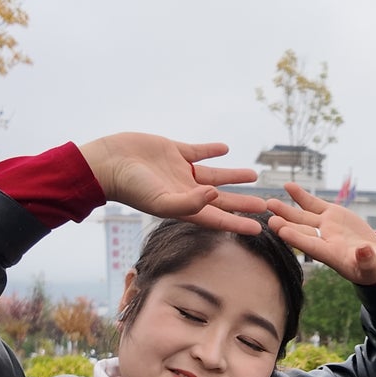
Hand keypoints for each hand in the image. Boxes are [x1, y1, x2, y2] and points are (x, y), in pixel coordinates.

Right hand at [77, 133, 267, 235]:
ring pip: (214, 175)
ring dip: (233, 176)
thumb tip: (215, 196)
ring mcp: (179, 170)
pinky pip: (197, 151)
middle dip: (242, 202)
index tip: (259, 227)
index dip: (238, 223)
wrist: (109, 163)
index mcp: (184, 207)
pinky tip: (225, 149)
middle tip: (265, 205)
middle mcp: (184, 191)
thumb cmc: (132, 188)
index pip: (217, 218)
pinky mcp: (172, 151)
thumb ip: (189, 203)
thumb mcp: (162, 201)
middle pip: (221, 199)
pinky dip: (212, 150)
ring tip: (253, 175)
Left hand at [264, 183, 375, 284]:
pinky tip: (288, 185)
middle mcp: (323, 240)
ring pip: (302, 217)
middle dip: (285, 225)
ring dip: (285, 210)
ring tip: (270, 202)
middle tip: (270, 219)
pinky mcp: (329, 214)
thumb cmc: (370, 267)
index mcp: (331, 255)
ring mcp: (324, 226)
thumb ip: (367, 260)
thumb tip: (365, 251)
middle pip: (301, 231)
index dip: (297, 239)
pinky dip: (300, 195)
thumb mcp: (371, 267)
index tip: (282, 232)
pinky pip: (312, 204)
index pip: (311, 246)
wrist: (370, 256)